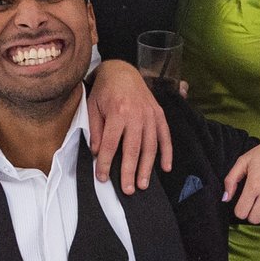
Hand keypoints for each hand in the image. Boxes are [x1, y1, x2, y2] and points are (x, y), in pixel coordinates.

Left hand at [88, 59, 172, 193]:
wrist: (122, 71)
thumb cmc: (105, 91)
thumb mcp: (92, 106)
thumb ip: (95, 130)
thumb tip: (96, 153)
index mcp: (117, 112)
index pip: (110, 144)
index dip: (105, 163)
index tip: (102, 178)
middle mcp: (136, 115)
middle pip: (132, 148)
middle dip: (129, 171)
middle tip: (128, 189)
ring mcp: (150, 115)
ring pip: (150, 146)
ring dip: (147, 167)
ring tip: (143, 184)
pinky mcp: (159, 115)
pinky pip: (165, 136)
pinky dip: (167, 153)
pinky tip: (165, 167)